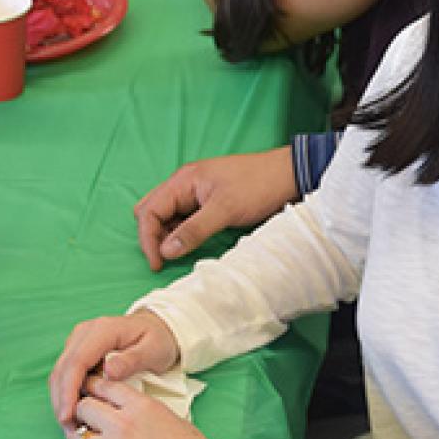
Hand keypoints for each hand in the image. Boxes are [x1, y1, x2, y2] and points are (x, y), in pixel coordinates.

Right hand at [50, 310, 180, 427]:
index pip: (77, 361)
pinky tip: (74, 412)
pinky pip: (66, 374)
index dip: (68, 390)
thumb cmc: (158, 340)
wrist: (157, 329)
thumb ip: (132, 360)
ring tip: (70, 424)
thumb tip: (108, 371)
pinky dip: (66, 394)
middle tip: (68, 426)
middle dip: (61, 400)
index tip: (68, 415)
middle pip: (62, 369)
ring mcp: (78, 341)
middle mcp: (85, 333)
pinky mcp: (77, 351)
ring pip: (59, 373)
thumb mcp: (154, 350)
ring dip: (61, 399)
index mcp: (103, 330)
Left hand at [69, 375, 212, 438]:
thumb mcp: (173, 419)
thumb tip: (125, 412)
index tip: (93, 396)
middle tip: (92, 425)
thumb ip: (144, 412)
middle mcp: (122, 424)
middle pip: (83, 407)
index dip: (95, 389)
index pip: (104, 385)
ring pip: (76, 438)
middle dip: (86, 415)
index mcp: (142, 406)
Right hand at [135, 147, 298, 269]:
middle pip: (152, 211)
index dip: (148, 239)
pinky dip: (183, 232)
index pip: (149, 210)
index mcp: (183, 180)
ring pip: (169, 216)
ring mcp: (197, 191)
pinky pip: (185, 218)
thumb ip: (193, 230)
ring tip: (180, 254)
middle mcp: (185, 184)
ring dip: (169, 235)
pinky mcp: (210, 200)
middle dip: (153, 236)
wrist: (290, 175)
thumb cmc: (260, 185)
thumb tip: (165, 251)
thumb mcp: (226, 209)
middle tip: (165, 260)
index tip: (158, 263)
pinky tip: (192, 244)